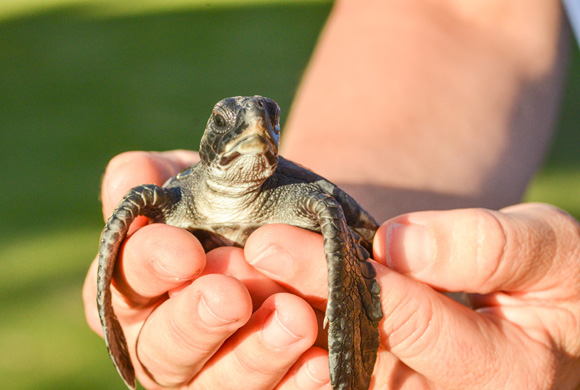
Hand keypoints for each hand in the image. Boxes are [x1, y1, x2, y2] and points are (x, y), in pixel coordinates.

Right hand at [83, 151, 329, 389]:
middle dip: (196, 322)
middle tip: (230, 295)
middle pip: (163, 350)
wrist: (291, 233)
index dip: (148, 266)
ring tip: (293, 319)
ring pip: (220, 384)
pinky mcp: (263, 386)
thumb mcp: (198, 182)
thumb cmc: (230, 209)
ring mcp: (214, 373)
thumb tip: (131, 177)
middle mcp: (166, 342)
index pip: (121, 283)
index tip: (184, 250)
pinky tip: (322, 362)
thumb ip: (158, 177)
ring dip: (255, 354)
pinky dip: (296, 383)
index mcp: (137, 291)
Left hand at [244, 204, 579, 388]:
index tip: (270, 240)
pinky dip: (289, 343)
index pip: (403, 323)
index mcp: (501, 373)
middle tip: (224, 270)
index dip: (333, 278)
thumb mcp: (550, 251)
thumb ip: (490, 248)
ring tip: (223, 286)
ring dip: (272, 331)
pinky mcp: (385, 386)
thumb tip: (403, 245)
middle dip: (284, 310)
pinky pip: (331, 375)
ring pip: (332, 375)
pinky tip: (250, 302)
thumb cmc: (557, 280)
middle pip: (350, 358)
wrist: (545, 317)